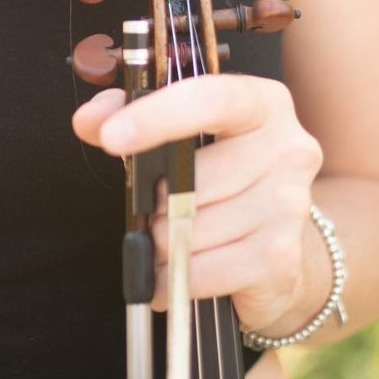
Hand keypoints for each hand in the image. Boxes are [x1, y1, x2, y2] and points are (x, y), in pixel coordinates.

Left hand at [71, 73, 323, 335]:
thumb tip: (88, 120)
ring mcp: (290, 206)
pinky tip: (180, 271)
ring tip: (175, 239)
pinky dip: (174, 279)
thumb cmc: (221, 180)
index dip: (158, 116)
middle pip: (192, 177)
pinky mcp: (279, 258)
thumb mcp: (180, 134)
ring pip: (190, 229)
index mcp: (263, 104)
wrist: (281, 250)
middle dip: (158, 201)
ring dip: (164, 242)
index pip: (210, 99)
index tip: (112, 137)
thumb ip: (126, 114)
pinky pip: (200, 272)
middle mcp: (288, 148)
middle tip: (159, 207)